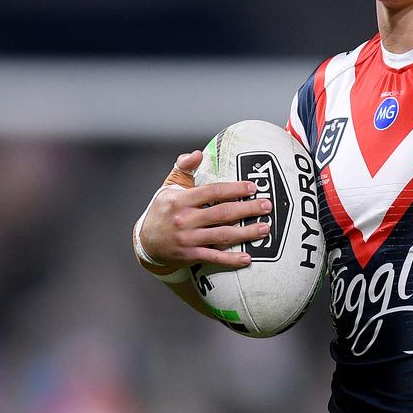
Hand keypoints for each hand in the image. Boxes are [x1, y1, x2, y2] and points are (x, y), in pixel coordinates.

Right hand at [137, 150, 272, 268]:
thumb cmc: (163, 210)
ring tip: (265, 228)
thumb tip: (198, 153)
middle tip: (267, 206)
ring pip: (222, 235)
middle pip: (222, 213)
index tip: (252, 188)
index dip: (234, 189)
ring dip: (246, 232)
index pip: (212, 191)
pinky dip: (231, 259)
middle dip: (247, 209)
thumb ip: (184, 167)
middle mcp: (184, 219)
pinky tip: (247, 258)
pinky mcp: (190, 256)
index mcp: (180, 200)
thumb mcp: (169, 185)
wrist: (146, 241)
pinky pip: (214, 257)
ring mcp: (188, 239)